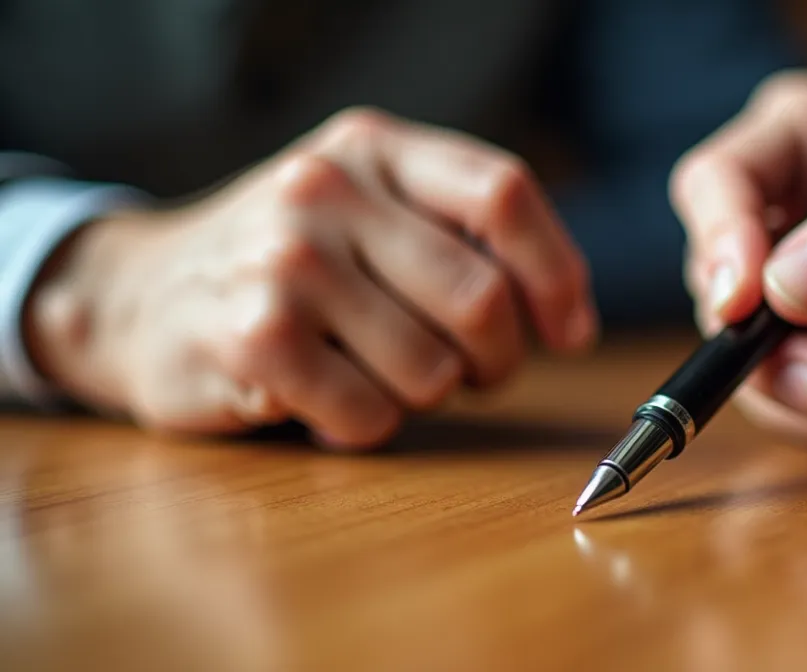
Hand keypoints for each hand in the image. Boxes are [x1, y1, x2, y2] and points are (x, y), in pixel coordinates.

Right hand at [25, 107, 597, 449]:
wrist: (140, 294)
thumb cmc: (288, 261)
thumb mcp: (367, 209)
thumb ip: (461, 236)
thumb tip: (568, 318)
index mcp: (374, 148)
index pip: (503, 193)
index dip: (557, 273)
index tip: (570, 331)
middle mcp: (328, 190)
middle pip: (481, 297)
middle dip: (498, 360)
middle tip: (474, 374)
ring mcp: (286, 262)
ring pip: (432, 370)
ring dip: (425, 396)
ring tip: (378, 374)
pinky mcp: (253, 337)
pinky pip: (371, 415)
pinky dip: (367, 426)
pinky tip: (328, 397)